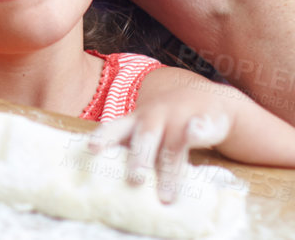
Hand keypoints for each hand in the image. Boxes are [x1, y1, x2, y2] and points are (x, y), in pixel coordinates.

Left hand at [88, 81, 233, 202]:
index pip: (116, 128)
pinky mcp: (202, 119)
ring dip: (169, 169)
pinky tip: (195, 132)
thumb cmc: (164, 126)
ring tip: (166, 197)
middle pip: (145, 136)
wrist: (202, 98)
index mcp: (135, 121)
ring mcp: (179, 117)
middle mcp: (154, 117)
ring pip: (173, 143)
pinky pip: (200, 125)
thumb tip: (113, 194)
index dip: (104, 137)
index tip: (92, 148)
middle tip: (135, 180)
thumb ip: (132, 156)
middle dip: (139, 158)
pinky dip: (197, 129)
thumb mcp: (146, 134)